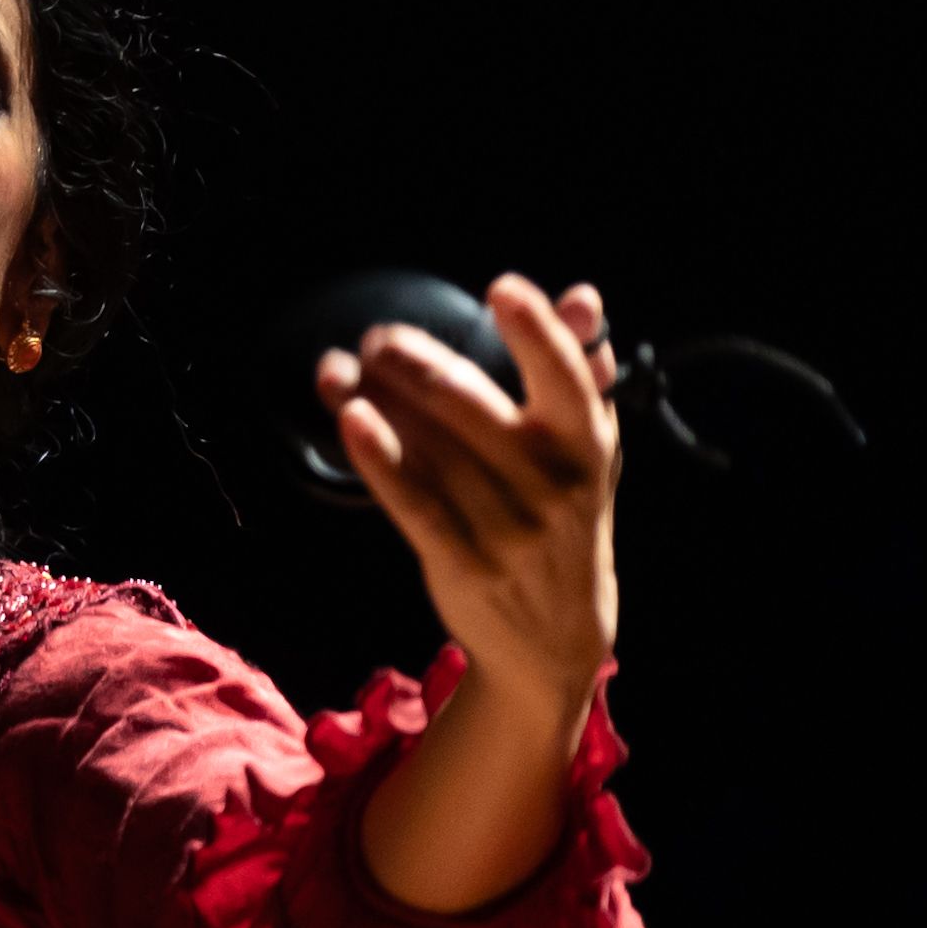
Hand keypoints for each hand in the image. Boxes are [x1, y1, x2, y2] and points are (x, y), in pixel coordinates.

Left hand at [315, 274, 621, 702]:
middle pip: (471, 405)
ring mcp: (506, 525)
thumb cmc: (565, 517)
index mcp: (588, 444)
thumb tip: (581, 297)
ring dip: (377, 397)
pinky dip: (378, 456)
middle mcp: (550, 482)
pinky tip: (349, 417)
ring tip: (338, 367)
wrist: (555, 638)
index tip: (502, 289)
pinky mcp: (461, 559)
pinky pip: (412, 499)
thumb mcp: (587, 450)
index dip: (538, 331)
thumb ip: (579, 372)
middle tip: (379, 338)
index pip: (566, 378)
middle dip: (416, 362)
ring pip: (430, 446)